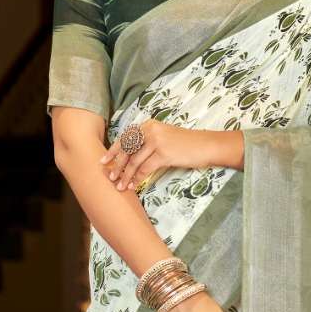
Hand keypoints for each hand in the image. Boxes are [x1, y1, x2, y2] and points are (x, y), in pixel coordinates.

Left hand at [100, 119, 219, 190]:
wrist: (206, 145)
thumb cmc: (186, 144)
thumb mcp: (165, 138)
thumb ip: (148, 143)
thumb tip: (131, 157)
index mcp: (148, 125)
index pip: (126, 138)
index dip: (113, 151)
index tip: (104, 161)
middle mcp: (150, 130)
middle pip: (127, 150)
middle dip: (117, 165)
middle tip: (110, 177)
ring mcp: (156, 141)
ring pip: (134, 161)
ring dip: (125, 176)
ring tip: (120, 186)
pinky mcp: (163, 153)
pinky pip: (145, 169)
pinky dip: (137, 179)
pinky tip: (133, 186)